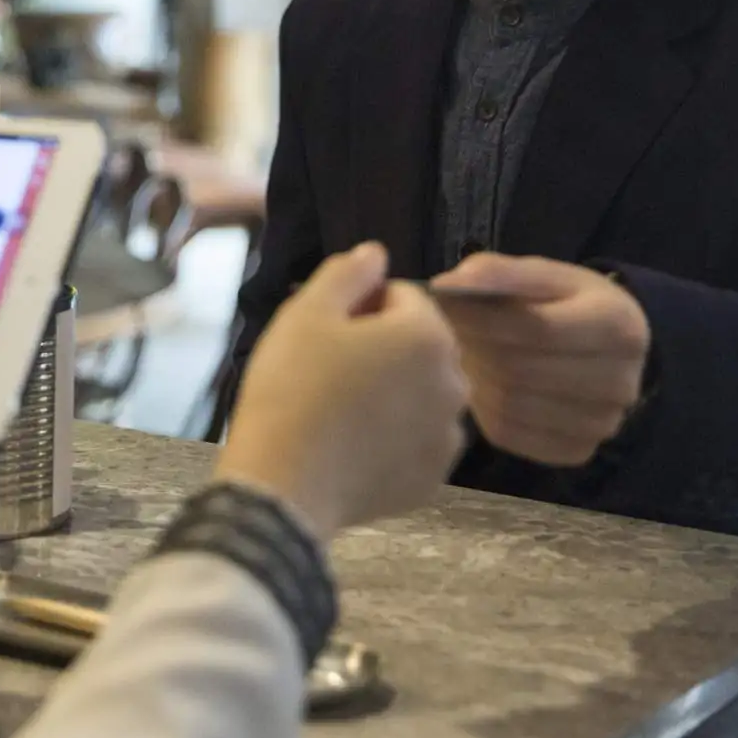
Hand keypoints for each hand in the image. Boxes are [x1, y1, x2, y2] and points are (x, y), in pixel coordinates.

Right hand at [214, 243, 468, 542]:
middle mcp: (454, 383)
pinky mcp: (432, 479)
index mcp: (428, 335)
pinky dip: (393, 438)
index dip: (362, 305)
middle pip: (419, 345)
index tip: (326, 329)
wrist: (283, 484)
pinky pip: (416, 441)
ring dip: (392, 391)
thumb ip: (348, 272)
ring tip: (340, 409)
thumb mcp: (306, 312)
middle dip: (383, 347)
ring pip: (420, 394)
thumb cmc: (292, 387)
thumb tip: (376, 253)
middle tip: (329, 368)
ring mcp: (447, 437)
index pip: (403, 296)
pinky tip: (354, 445)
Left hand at [430, 254, 649, 467]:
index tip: (445, 304)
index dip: (483, 317)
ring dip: (475, 377)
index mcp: (620, 326)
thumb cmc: (567, 304)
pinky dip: (484, 409)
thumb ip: (502, 272)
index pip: (537, 328)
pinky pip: (512, 434)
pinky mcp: (578, 451)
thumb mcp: (543, 274)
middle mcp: (622, 382)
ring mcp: (602, 423)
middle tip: (446, 330)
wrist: (600, 349)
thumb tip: (454, 284)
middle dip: (475, 347)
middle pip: (522, 370)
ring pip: (512, 405)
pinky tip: (481, 385)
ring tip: (464, 354)